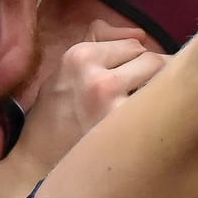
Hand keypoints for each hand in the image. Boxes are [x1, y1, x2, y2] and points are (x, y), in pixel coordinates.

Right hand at [15, 21, 167, 169]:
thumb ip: (98, 42)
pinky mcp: (124, 128)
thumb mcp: (65, 70)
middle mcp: (96, 75)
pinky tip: (146, 126)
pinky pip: (158, 108)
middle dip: (150, 76)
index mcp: (79, 56)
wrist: (37, 164)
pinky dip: (158, 114)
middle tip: (138, 96)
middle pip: (152, 60)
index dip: (135, 61)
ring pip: (160, 82)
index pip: (133, 44)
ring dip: (158, 94)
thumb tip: (140, 33)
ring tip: (143, 109)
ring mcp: (112, 103)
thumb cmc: (53, 117)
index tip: (129, 77)